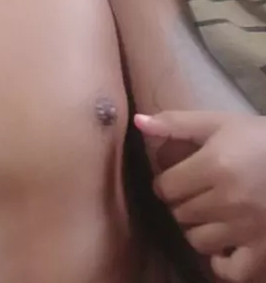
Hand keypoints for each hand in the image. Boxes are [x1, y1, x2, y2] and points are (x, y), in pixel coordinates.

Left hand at [135, 111, 265, 281]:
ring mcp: (248, 228)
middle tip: (195, 193)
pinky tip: (224, 246)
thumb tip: (138, 122)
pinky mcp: (264, 250)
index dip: (166, 182)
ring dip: (197, 229)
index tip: (177, 177)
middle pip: (180, 213)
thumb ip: (176, 123)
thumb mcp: (218, 122)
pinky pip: (231, 271)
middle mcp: (229, 199)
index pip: (166, 187)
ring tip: (208, 215)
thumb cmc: (258, 138)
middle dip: (181, 203)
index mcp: (215, 164)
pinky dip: (222, 263)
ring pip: (198, 241)